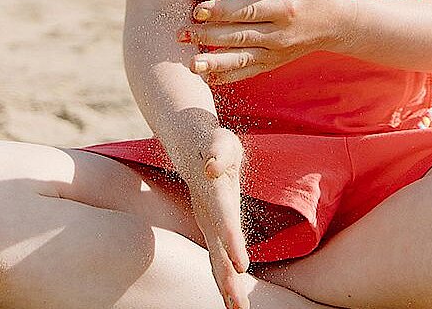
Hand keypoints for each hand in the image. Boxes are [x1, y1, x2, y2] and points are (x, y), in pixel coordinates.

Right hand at [177, 122, 252, 308]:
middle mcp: (208, 214)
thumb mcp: (218, 140)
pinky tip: (231, 299)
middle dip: (227, 279)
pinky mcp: (212, 227)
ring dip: (225, 285)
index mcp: (213, 196)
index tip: (242, 266)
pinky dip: (223, 278)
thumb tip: (211, 166)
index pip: (224, 221)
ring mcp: (208, 223)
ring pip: (215, 259)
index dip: (232, 243)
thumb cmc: (211, 141)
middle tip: (238, 307)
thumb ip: (217, 151)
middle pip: (217, 251)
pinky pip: (216, 257)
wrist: (189, 143)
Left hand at [188, 0, 358, 84]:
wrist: (340, 24)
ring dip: (214, 62)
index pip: (247, 11)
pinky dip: (228, 77)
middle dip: (207, 36)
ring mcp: (276, 52)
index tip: (198, 10)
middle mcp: (279, 34)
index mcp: (285, 9)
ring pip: (241, 59)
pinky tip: (208, 78)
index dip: (221, 11)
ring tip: (191, 65)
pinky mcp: (274, 62)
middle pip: (238, 36)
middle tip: (180, 34)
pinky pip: (248, 71)